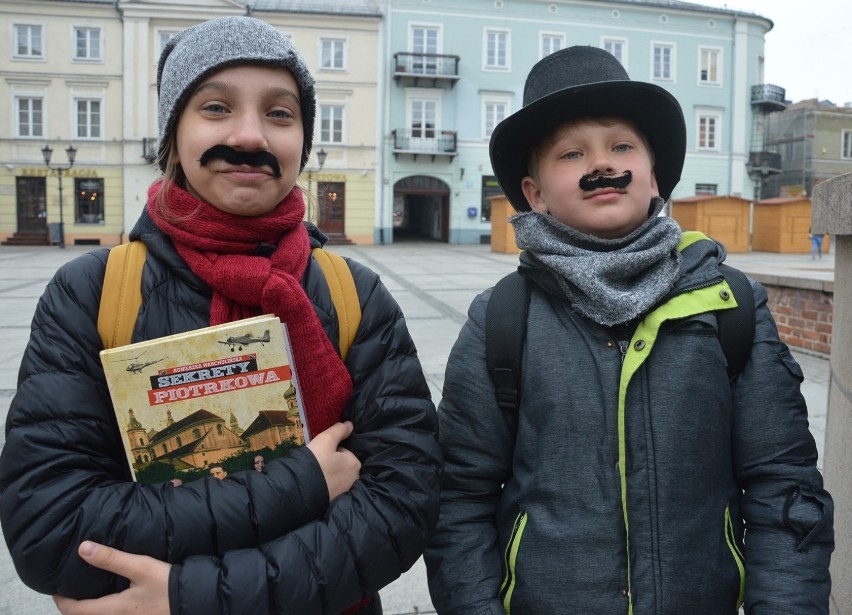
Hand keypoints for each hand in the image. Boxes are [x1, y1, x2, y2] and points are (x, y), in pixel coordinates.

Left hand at [53, 541, 169, 614]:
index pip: (74, 611)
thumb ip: (111, 558)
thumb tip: (82, 548)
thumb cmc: (166, 584)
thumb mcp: (140, 567)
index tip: (56, 586)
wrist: (194, 599)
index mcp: (112, 610)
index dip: (61, 600)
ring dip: (88, 609)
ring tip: (88, 592)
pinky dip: (103, 610)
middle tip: (70, 588)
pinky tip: (111, 597)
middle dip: (73, 606)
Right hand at [306, 421, 360, 499]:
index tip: (321, 454)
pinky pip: (331, 487)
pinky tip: (316, 483)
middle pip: (342, 464)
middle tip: (317, 463)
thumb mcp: (326, 440)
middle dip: (331, 462)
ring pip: (337, 475)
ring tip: (315, 473)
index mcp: (355, 464)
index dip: (331, 450)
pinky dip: (325, 484)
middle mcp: (354, 478)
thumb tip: (351, 425)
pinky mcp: (336, 500)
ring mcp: (345, 491)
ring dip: (328, 473)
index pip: (343, 451)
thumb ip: (339, 430)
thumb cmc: (315, 461)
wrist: (300, 489)